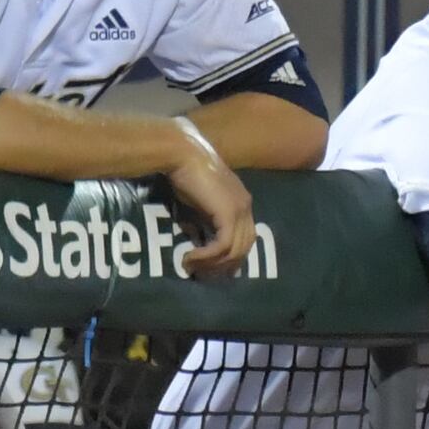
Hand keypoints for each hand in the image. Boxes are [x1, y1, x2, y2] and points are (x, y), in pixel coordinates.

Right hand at [162, 119, 258, 275]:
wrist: (182, 154)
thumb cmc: (185, 173)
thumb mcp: (197, 203)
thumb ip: (203, 221)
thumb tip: (197, 241)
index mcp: (242, 203)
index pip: (245, 237)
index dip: (230, 255)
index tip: (210, 267)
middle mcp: (246, 207)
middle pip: (244, 247)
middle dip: (224, 265)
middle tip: (201, 273)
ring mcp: (240, 210)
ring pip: (235, 250)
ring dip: (212, 264)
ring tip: (191, 267)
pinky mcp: (228, 214)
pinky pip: (223, 246)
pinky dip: (207, 257)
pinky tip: (190, 258)